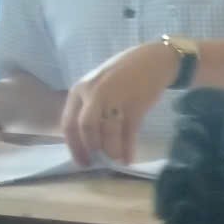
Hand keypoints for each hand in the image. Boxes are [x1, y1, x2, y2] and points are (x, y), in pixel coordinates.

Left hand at [62, 41, 178, 166]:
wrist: (154, 60)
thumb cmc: (124, 74)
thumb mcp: (98, 86)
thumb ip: (89, 106)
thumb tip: (88, 139)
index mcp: (79, 89)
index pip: (69, 123)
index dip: (74, 146)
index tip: (82, 162)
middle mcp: (94, 94)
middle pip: (85, 128)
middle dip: (90, 149)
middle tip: (97, 163)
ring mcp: (115, 98)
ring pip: (107, 132)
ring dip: (111, 151)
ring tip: (116, 161)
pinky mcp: (135, 104)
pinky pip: (128, 132)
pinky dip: (128, 148)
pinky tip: (129, 159)